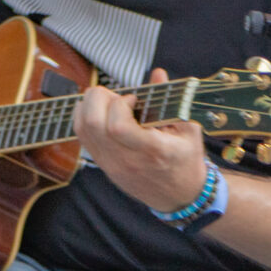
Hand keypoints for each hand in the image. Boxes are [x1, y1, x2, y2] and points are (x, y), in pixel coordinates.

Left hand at [76, 69, 208, 212]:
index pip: (118, 126)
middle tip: (116, 98)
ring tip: (109, 104)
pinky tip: (101, 113)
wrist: (181, 197)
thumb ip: (171, 102)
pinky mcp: (102, 165)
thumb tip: (158, 72)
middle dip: (99, 99)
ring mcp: (111, 164)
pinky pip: (81, 135)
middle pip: (92, 123)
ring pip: (82, 127)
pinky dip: (85, 117)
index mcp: (153, 152)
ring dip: (89, 106)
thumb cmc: (186, 161)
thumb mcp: (188, 132)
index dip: (120, 105)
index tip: (133, 100)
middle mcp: (127, 160)